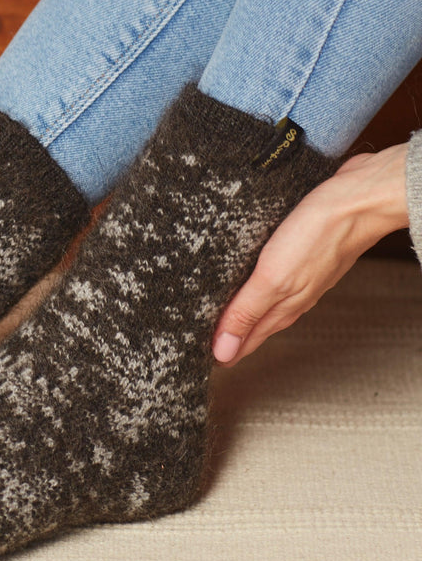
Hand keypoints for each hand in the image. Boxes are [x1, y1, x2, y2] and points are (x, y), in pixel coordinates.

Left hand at [213, 143, 409, 364]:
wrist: (357, 200)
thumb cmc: (318, 236)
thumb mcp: (273, 278)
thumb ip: (247, 311)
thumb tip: (224, 349)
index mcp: (283, 305)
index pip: (248, 337)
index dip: (224, 349)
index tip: (203, 359)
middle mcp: (292, 295)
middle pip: (257, 322)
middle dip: (233, 334)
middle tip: (209, 344)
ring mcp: (300, 275)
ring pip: (266, 301)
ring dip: (244, 310)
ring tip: (225, 317)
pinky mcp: (301, 252)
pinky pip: (274, 275)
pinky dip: (257, 283)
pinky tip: (252, 275)